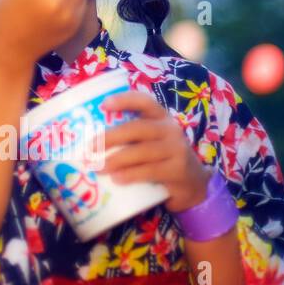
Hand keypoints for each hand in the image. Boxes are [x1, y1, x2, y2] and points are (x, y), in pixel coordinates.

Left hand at [99, 91, 212, 212]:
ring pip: (142, 152)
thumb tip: (90, 141)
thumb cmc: (162, 158)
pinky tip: (116, 179)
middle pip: (137, 129)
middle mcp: (171, 129)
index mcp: (161, 117)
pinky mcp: (178, 170)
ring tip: (98, 167)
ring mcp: (177, 150)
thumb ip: (129, 137)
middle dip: (111, 137)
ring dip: (116, 160)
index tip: (104, 104)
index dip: (124, 100)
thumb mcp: (150, 142)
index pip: (144, 102)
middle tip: (90, 148)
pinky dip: (131, 175)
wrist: (193, 184)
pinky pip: (150, 171)